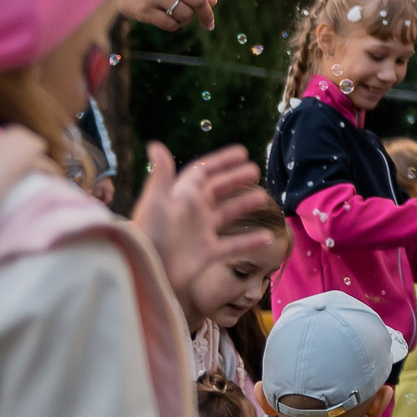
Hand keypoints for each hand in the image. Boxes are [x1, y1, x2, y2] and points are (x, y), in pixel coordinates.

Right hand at [115, 0, 230, 32]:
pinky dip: (175, 25)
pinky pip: (171, 24)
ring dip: (187, 20)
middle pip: (198, 0)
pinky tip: (169, 20)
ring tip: (180, 15)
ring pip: (185, 15)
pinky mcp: (145, 10)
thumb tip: (213, 2)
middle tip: (209, 23)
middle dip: (206, 14)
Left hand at [130, 143, 264, 284]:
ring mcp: (200, 233)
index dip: (222, 161)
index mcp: (182, 196)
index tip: (243, 152)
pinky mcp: (206, 254)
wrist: (148, 272)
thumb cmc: (149, 235)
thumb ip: (161, 174)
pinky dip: (250, 241)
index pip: (204, 172)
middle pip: (217, 190)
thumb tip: (155, 144)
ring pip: (227, 214)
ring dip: (244, 204)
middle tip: (256, 171)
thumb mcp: (156, 202)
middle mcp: (192, 212)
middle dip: (235, 179)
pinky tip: (268, 238)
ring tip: (263, 198)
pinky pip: (233, 245)